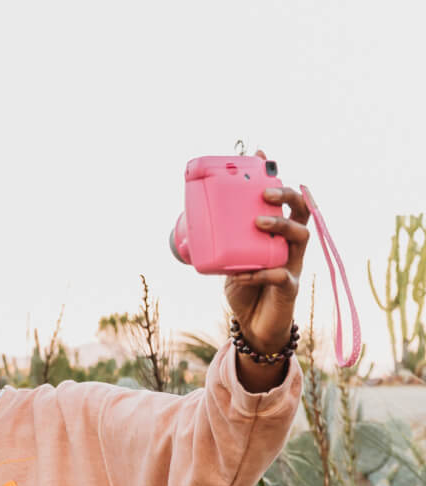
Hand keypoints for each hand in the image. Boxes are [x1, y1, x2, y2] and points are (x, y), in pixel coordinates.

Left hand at [223, 150, 309, 356]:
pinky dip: (259, 272)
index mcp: (278, 235)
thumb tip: (186, 229)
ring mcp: (294, 265)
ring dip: (280, 226)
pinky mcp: (289, 288)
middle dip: (287, 197)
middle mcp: (291, 246)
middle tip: (266, 193)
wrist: (253, 326)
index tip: (262, 156)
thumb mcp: (228, 261)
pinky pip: (280, 275)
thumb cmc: (244, 288)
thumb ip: (219, 245)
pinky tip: (240, 273)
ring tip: (258, 223)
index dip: (276, 177)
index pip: (285, 201)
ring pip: (301, 237)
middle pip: (303, 212)